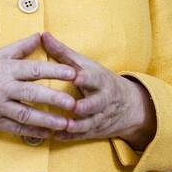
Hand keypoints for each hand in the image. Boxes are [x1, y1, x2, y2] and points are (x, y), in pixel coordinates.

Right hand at [0, 33, 77, 140]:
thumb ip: (19, 47)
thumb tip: (40, 35)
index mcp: (5, 69)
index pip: (35, 69)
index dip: (56, 71)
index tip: (74, 72)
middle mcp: (3, 87)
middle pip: (34, 93)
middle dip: (56, 99)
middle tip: (75, 103)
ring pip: (27, 114)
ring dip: (48, 120)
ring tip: (66, 124)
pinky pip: (16, 128)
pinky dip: (32, 132)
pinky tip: (47, 135)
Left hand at [40, 31, 156, 146]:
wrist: (128, 105)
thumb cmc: (99, 80)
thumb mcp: (85, 65)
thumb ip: (62, 52)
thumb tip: (43, 34)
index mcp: (99, 80)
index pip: (94, 78)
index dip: (86, 78)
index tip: (76, 77)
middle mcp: (102, 99)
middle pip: (96, 103)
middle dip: (86, 106)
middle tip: (74, 107)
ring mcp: (100, 116)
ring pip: (90, 122)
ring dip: (77, 125)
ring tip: (62, 126)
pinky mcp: (95, 130)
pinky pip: (83, 135)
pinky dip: (70, 137)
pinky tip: (56, 136)